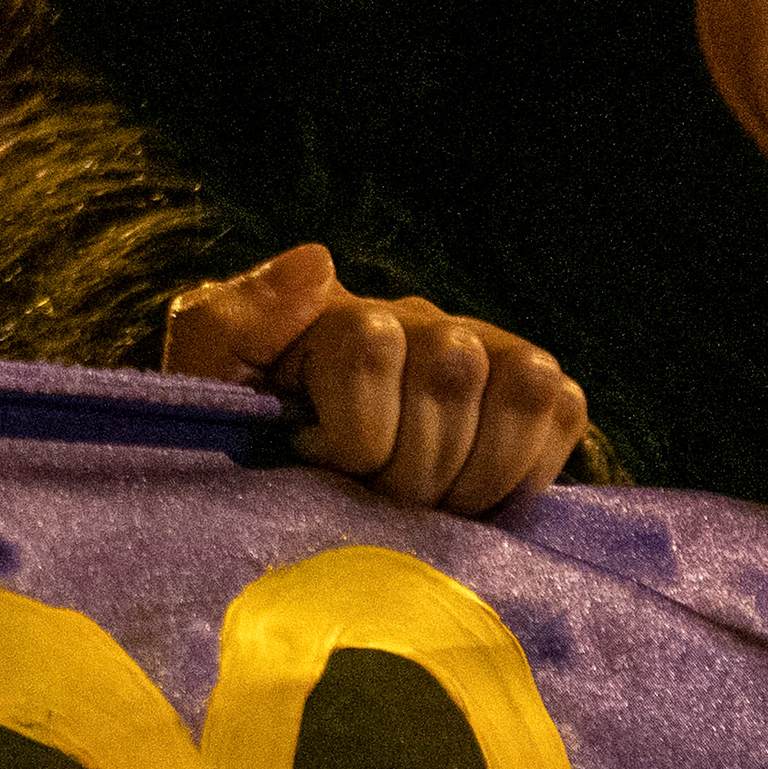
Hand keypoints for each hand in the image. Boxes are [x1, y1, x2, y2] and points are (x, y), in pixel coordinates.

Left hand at [164, 244, 588, 514]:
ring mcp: (488, 355)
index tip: (311, 463)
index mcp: (343, 314)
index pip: (372, 345)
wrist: (281, 505)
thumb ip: (234, 317)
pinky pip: (564, 411)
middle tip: (375, 497)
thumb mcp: (204, 381)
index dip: (348, 434)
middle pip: (452, 366)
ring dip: (476, 469)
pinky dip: (528, 467)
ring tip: (429, 505)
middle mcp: (424, 323)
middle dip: (412, 462)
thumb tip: (320, 263)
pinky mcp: (537, 399)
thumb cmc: (237, 448)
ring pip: (525, 384)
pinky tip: (478, 497)